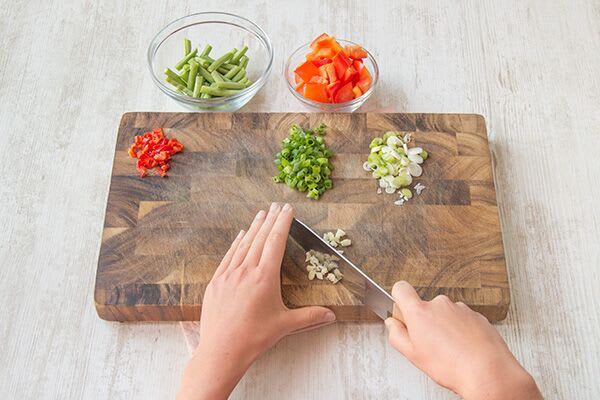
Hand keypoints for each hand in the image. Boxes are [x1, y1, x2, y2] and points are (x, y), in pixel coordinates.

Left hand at [177, 203, 335, 399]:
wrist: (221, 351)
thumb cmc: (254, 338)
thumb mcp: (285, 326)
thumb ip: (309, 317)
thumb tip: (332, 315)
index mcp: (264, 277)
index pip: (276, 242)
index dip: (283, 223)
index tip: (287, 210)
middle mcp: (246, 271)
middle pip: (260, 238)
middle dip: (270, 220)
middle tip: (276, 205)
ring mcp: (229, 275)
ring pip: (243, 244)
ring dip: (253, 227)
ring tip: (261, 214)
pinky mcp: (216, 282)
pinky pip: (228, 256)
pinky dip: (236, 243)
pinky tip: (240, 235)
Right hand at [385, 281, 541, 399]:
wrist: (488, 371)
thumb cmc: (451, 366)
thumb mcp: (413, 355)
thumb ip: (397, 335)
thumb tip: (393, 324)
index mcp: (420, 312)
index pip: (401, 288)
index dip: (398, 298)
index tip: (401, 311)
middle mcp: (440, 304)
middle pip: (425, 306)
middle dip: (425, 322)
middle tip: (428, 344)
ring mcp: (460, 309)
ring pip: (445, 315)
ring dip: (444, 327)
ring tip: (450, 351)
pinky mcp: (477, 316)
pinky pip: (462, 321)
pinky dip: (461, 332)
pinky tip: (463, 349)